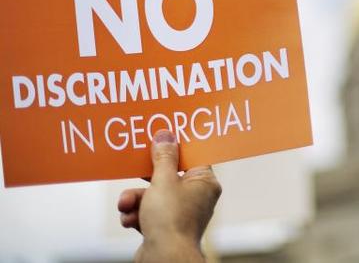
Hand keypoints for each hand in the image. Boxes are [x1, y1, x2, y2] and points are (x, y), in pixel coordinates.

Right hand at [117, 130, 221, 262]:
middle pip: (169, 176)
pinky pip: (148, 214)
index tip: (160, 139)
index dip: (176, 148)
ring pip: (154, 196)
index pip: (193, 157)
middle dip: (146, 177)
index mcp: (205, 183)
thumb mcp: (163, 180)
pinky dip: (136, 215)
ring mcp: (180, 214)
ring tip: (126, 204)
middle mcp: (196, 198)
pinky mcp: (165, 229)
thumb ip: (163, 157)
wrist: (163, 259)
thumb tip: (166, 135)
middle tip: (135, 166)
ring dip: (135, 199)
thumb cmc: (171, 220)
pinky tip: (129, 219)